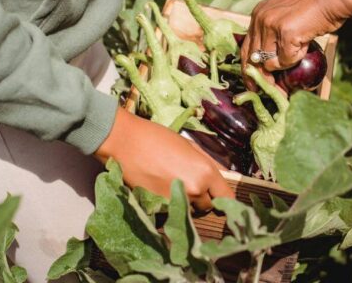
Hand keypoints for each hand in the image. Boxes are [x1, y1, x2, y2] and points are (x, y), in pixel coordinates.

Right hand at [95, 108, 233, 211]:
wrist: (125, 142)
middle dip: (202, 198)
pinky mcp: (159, 209)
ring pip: (190, 211)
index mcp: (205, 172)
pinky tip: (159, 190)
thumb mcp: (189, 145)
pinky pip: (172, 212)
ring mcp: (176, 202)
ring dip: (186, 203)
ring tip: (171, 185)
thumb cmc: (158, 138)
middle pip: (208, 206)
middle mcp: (195, 190)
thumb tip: (222, 176)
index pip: (227, 197)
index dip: (223, 197)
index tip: (218, 196)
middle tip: (188, 183)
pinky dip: (169, 206)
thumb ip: (208, 163)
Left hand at [241, 0, 351, 85]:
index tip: (255, 85)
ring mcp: (271, 25)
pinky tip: (306, 42)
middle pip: (253, 59)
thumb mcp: (287, 15)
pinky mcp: (285, 33)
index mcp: (258, 14)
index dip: (250, 69)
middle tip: (274, 92)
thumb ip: (275, 34)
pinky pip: (287, 60)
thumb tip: (270, 64)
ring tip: (300, 50)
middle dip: (262, 79)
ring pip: (270, 62)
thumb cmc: (316, 5)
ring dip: (285, 64)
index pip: (246, 48)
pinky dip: (298, 57)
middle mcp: (260, 18)